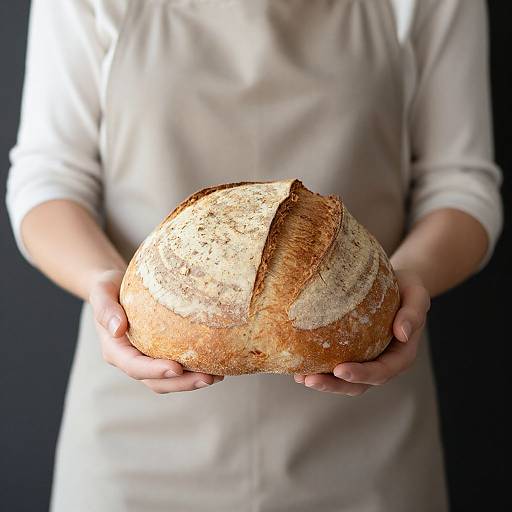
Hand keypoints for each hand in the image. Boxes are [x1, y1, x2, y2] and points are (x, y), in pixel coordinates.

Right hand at [88, 269, 224, 392]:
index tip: (176, 368)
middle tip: (208, 378)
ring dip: (192, 381)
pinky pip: (178, 367)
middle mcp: (131, 360)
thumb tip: (117, 329)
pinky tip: (216, 363)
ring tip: (217, 376)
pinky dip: (195, 369)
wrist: (114, 288)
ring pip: (169, 380)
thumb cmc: (108, 287)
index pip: (134, 366)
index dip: (155, 371)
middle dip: (182, 383)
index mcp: (115, 350)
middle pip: (156, 381)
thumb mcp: (102, 291)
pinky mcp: (160, 354)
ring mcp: (147, 359)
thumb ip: (105, 309)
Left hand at [293, 268, 429, 395]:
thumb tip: (403, 334)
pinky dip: (319, 367)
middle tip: (310, 380)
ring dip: (323, 382)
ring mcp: (366, 359)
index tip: (340, 370)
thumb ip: (413, 314)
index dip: (361, 374)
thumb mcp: (417, 295)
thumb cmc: (409, 288)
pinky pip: (335, 364)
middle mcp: (382, 362)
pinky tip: (299, 366)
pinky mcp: (353, 352)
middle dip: (335, 385)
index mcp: (400, 355)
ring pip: (345, 380)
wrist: (399, 283)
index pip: (382, 371)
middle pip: (359, 383)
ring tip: (300, 378)